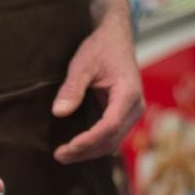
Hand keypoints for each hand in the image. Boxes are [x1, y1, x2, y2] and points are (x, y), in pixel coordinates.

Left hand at [52, 0, 143, 163]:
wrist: (116, 39)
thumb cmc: (100, 48)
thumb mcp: (82, 63)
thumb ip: (72, 88)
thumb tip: (59, 113)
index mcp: (128, 93)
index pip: (110, 125)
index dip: (89, 139)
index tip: (69, 146)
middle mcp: (135, 107)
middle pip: (111, 139)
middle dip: (85, 151)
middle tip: (59, 156)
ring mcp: (131, 113)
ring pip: (112, 142)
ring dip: (88, 152)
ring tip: (63, 155)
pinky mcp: (124, 116)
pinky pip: (111, 137)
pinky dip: (93, 145)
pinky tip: (75, 148)